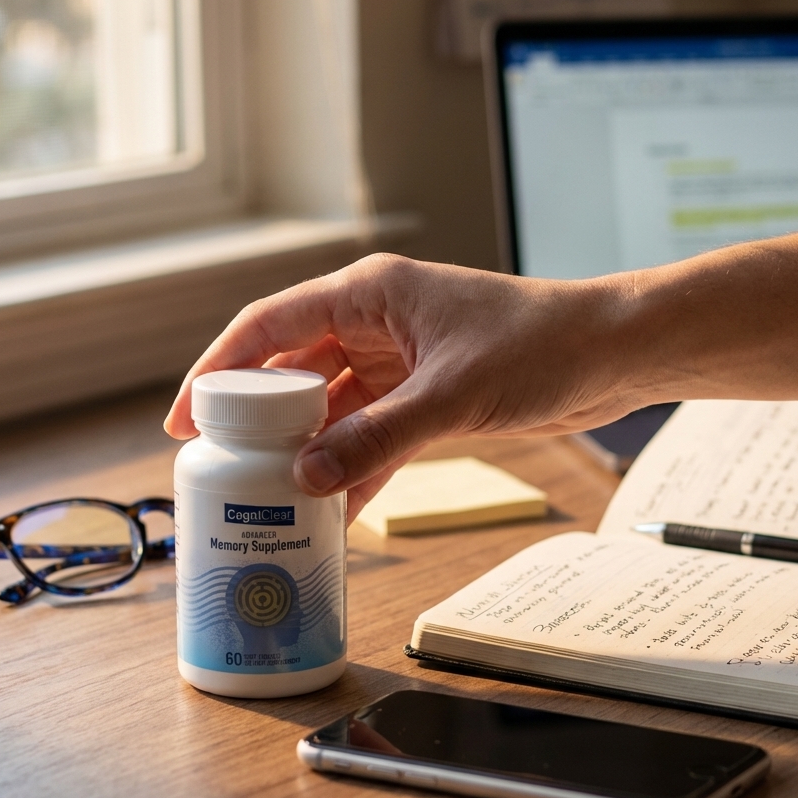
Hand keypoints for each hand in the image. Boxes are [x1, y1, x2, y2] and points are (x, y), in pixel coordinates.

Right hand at [164, 254, 639, 521]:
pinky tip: (334, 504)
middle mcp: (377, 322)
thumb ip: (378, 437)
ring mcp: (401, 361)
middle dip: (260, 419)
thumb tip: (306, 477)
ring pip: (333, 406)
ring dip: (308, 449)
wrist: (611, 354)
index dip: (219, 369)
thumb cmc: (541, 344)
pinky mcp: (426, 395)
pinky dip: (354, 464)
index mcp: (371, 292)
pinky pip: (372, 431)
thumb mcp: (450, 393)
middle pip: (294, 369)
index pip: (270, 324)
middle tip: (224, 468)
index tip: (186, 418)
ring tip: (271, 496)